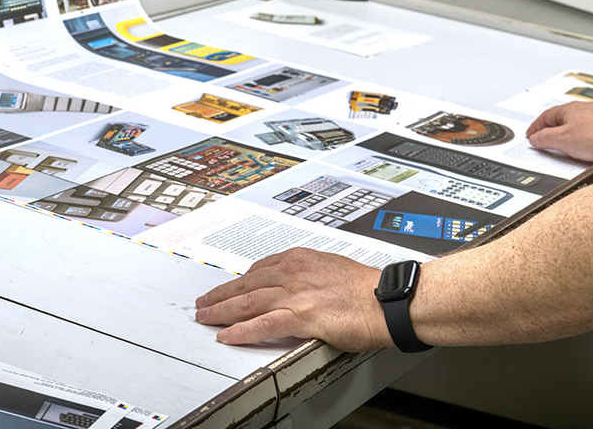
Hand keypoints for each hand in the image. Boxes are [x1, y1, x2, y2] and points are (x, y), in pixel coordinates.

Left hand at [194, 248, 389, 351]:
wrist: (387, 301)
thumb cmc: (368, 289)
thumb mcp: (333, 268)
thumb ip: (310, 274)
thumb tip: (299, 284)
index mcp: (301, 258)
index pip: (260, 268)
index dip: (240, 280)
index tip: (230, 286)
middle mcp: (294, 272)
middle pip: (247, 284)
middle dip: (222, 293)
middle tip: (204, 302)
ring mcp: (295, 294)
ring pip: (248, 302)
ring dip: (222, 311)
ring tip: (206, 318)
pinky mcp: (301, 316)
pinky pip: (262, 324)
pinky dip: (241, 330)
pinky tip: (227, 335)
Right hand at [526, 101, 592, 161]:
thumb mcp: (562, 140)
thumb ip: (544, 138)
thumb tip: (535, 138)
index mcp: (569, 108)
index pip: (545, 116)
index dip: (535, 127)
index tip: (530, 136)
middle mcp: (583, 109)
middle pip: (560, 119)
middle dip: (550, 131)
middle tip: (543, 140)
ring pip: (575, 125)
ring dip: (566, 135)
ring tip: (563, 147)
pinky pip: (588, 132)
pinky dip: (580, 139)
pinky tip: (583, 148)